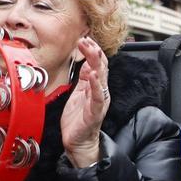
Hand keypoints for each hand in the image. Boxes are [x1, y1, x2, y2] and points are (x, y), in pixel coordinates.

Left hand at [62, 37, 110, 167]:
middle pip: (101, 67)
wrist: (78, 141)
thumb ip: (84, 78)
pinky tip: (93, 75)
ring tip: (91, 50)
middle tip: (85, 40)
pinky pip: (97, 97)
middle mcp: (100, 92)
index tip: (84, 38)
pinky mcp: (95, 112)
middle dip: (94, 52)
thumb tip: (86, 61)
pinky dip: (96, 85)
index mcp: (96, 86)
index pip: (98, 64)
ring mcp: (99, 101)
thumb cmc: (78, 119)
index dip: (93, 50)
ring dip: (96, 63)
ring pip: (101, 78)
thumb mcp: (79, 93)